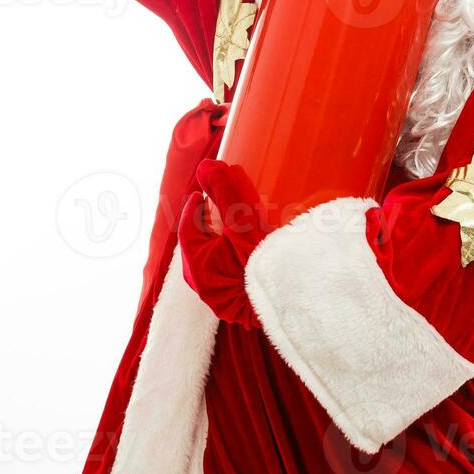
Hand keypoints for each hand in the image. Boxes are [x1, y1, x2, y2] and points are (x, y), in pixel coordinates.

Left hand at [177, 158, 272, 327]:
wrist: (285, 307)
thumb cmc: (259, 266)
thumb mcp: (242, 225)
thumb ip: (225, 194)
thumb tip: (207, 166)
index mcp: (195, 263)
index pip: (187, 227)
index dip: (194, 207)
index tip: (202, 192)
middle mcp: (202, 281)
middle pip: (200, 242)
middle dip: (208, 220)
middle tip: (218, 203)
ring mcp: (219, 294)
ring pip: (212, 257)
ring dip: (221, 238)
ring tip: (234, 222)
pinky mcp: (236, 302)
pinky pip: (226, 271)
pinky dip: (232, 254)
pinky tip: (248, 248)